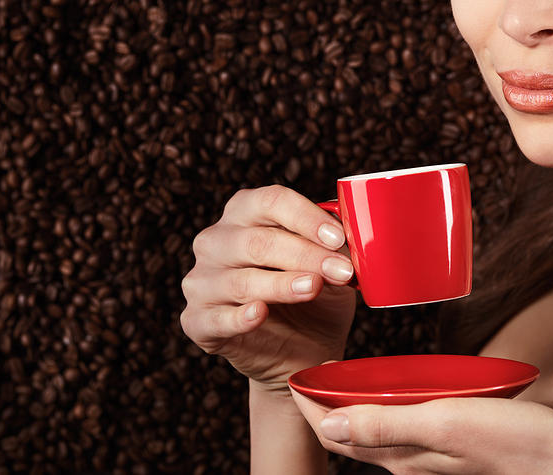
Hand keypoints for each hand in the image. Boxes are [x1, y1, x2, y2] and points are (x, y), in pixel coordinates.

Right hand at [180, 185, 356, 391]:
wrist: (304, 350)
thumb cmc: (315, 294)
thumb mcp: (332, 263)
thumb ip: (336, 244)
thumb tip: (354, 230)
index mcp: (245, 213)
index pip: (271, 201)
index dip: (306, 217)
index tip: (338, 237)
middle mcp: (216, 241)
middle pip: (259, 241)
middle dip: (306, 255)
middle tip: (342, 270)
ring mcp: (202, 281)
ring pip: (242, 279)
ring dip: (283, 284)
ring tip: (313, 287)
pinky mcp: (198, 320)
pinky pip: (217, 318)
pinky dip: (241, 316)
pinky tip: (261, 314)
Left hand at [290, 389, 552, 473]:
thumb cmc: (513, 444)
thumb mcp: (445, 424)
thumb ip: (386, 426)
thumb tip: (328, 426)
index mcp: (398, 454)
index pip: (332, 431)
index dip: (308, 402)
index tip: (294, 369)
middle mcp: (406, 457)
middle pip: (348, 427)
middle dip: (324, 400)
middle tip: (313, 362)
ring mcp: (428, 451)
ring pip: (374, 424)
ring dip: (351, 399)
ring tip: (343, 368)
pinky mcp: (450, 442)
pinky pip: (402, 421)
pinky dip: (384, 400)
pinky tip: (397, 381)